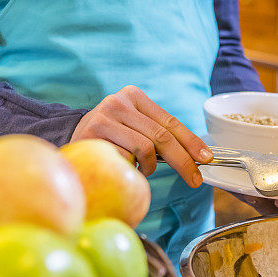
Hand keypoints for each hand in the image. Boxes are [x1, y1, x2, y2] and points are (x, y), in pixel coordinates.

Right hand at [71, 85, 212, 187]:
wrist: (71, 143)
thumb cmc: (110, 139)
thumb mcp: (134, 129)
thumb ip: (158, 135)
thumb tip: (197, 155)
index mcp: (134, 96)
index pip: (170, 121)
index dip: (191, 141)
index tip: (206, 158)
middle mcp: (119, 102)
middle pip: (162, 136)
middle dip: (183, 160)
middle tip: (194, 179)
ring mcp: (104, 116)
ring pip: (145, 148)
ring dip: (149, 167)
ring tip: (141, 169)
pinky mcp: (92, 134)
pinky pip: (125, 159)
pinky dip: (130, 169)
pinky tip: (122, 167)